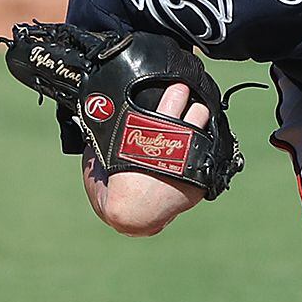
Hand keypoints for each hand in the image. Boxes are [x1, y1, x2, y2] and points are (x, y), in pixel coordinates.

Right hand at [82, 79, 210, 235]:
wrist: (131, 216)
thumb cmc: (112, 187)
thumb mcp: (102, 155)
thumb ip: (105, 136)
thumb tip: (93, 121)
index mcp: (153, 130)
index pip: (174, 98)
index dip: (176, 91)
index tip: (177, 85)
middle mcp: (179, 142)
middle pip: (197, 109)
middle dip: (192, 101)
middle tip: (187, 96)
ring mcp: (193, 162)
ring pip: (207, 129)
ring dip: (201, 122)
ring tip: (196, 117)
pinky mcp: (201, 180)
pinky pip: (208, 156)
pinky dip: (203, 149)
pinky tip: (199, 144)